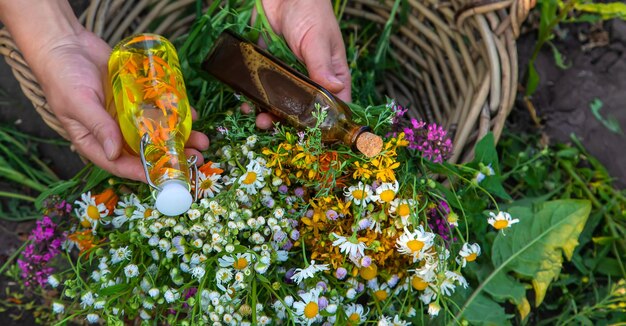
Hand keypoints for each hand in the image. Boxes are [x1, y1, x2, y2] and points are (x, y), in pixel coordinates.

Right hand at [32, 29, 208, 181]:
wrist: (65, 44)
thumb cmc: (62, 76)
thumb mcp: (78, 104)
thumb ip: (99, 127)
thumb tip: (115, 154)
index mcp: (95, 142)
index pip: (122, 165)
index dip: (145, 172)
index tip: (168, 176)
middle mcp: (114, 132)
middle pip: (146, 151)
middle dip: (172, 157)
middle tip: (196, 159)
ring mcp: (127, 115)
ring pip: (157, 132)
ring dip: (180, 137)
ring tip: (203, 141)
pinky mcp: (137, 98)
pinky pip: (159, 109)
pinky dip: (175, 113)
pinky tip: (192, 116)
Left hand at [244, 0, 350, 128]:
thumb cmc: (309, 9)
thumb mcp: (317, 38)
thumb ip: (322, 65)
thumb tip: (336, 89)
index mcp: (330, 73)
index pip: (334, 105)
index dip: (326, 123)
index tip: (313, 139)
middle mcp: (310, 77)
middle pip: (303, 109)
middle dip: (289, 123)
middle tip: (274, 128)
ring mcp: (288, 73)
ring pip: (280, 101)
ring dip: (269, 113)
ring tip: (258, 120)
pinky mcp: (268, 65)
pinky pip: (261, 87)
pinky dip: (254, 98)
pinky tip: (245, 105)